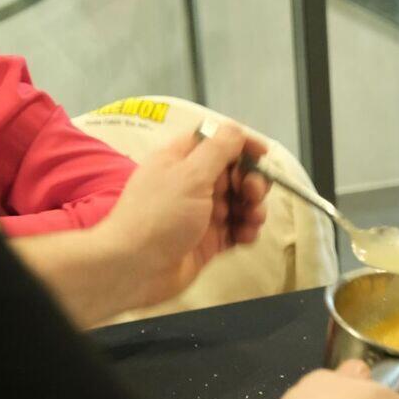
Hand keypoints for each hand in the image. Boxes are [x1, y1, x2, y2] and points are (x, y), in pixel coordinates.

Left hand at [95, 123, 269, 308]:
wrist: (137, 268)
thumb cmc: (157, 217)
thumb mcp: (190, 175)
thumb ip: (218, 149)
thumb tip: (236, 130)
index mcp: (181, 160)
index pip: (217, 141)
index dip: (241, 145)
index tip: (262, 155)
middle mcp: (192, 184)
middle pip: (235, 173)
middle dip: (252, 181)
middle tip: (253, 193)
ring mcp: (201, 213)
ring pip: (241, 202)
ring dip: (254, 208)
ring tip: (252, 219)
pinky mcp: (209, 239)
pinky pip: (238, 229)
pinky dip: (247, 230)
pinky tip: (245, 235)